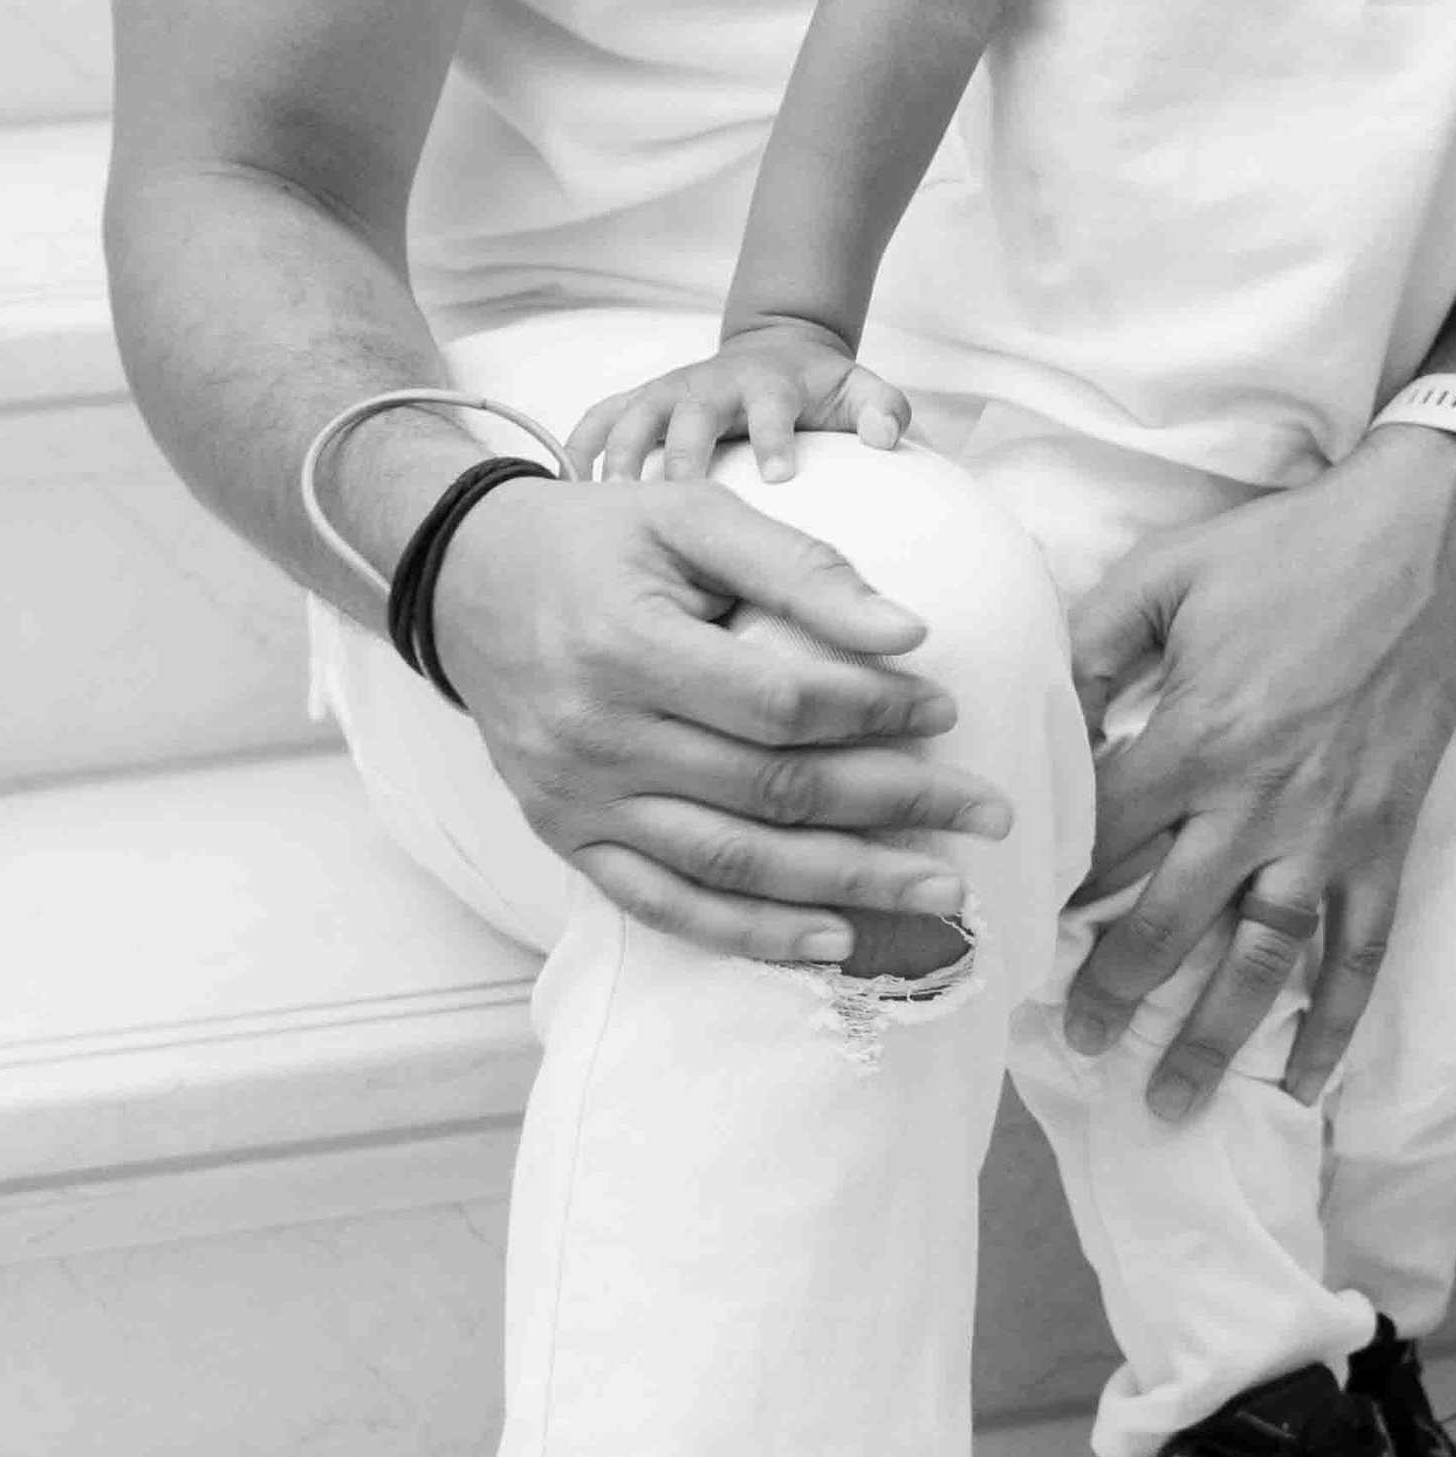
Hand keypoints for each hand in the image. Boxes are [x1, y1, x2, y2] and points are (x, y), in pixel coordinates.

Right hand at [425, 464, 1005, 957]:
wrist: (466, 582)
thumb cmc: (596, 540)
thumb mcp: (691, 514)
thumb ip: (800, 566)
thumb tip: (909, 631)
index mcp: (626, 644)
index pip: (780, 701)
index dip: (875, 712)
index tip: (945, 710)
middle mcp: (595, 735)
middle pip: (772, 791)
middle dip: (897, 806)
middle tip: (989, 813)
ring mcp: (576, 800)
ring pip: (731, 863)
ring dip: (846, 885)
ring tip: (942, 892)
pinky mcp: (566, 839)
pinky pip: (665, 906)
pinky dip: (752, 933)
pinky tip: (832, 941)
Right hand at [568, 322, 910, 489]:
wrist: (773, 349)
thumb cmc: (817, 388)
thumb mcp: (858, 389)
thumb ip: (882, 409)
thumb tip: (887, 437)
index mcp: (767, 385)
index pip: (771, 407)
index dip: (774, 437)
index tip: (777, 478)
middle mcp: (711, 386)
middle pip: (689, 417)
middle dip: (681, 457)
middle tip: (673, 506)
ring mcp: (668, 392)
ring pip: (634, 418)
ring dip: (619, 459)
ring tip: (608, 507)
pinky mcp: (638, 400)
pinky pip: (598, 418)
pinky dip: (578, 447)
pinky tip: (564, 489)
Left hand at [1064, 434, 1455, 1119]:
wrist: (1421, 542)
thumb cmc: (1286, 552)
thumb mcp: (1165, 574)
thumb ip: (1089, 645)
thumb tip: (1036, 713)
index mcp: (1195, 739)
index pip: (1103, 842)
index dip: (1052, 891)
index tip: (1011, 936)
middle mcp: (1258, 804)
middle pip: (1169, 922)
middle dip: (1113, 992)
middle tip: (1073, 1045)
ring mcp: (1329, 833)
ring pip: (1262, 960)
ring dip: (1212, 1037)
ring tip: (1167, 1102)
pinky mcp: (1386, 841)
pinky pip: (1362, 950)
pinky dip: (1338, 1025)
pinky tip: (1305, 1085)